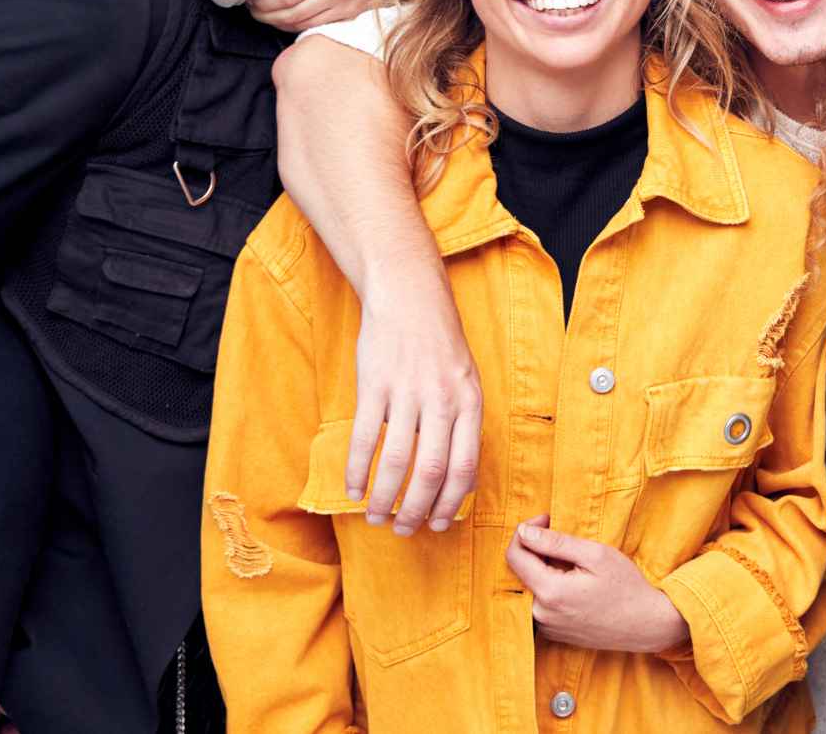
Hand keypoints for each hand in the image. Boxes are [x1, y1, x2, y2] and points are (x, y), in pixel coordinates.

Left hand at [249, 0, 399, 32]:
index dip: (262, 0)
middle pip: (289, 13)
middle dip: (265, 14)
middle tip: (252, 7)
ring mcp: (346, 6)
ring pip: (302, 24)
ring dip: (278, 23)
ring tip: (265, 14)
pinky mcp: (353, 15)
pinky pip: (318, 27)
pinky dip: (298, 26)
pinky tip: (288, 18)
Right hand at [349, 269, 482, 536]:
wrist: (410, 296)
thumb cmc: (440, 343)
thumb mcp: (467, 380)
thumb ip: (465, 423)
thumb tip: (462, 478)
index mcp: (471, 401)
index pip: (465, 466)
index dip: (452, 503)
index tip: (440, 525)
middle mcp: (442, 400)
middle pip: (431, 472)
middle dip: (417, 510)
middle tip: (405, 529)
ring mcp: (408, 392)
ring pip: (397, 461)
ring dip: (385, 498)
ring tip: (377, 517)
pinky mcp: (374, 385)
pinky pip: (365, 439)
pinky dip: (358, 471)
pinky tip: (353, 489)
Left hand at [505, 517, 688, 652]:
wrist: (645, 624)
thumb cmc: (626, 586)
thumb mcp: (595, 554)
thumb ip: (556, 542)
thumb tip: (524, 532)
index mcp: (549, 592)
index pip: (514, 556)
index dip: (526, 531)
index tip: (547, 520)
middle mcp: (540, 613)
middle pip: (519, 572)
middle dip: (536, 549)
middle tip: (564, 539)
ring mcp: (546, 626)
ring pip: (529, 588)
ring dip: (542, 569)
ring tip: (572, 563)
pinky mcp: (553, 633)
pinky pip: (539, 603)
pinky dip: (549, 587)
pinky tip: (574, 583)